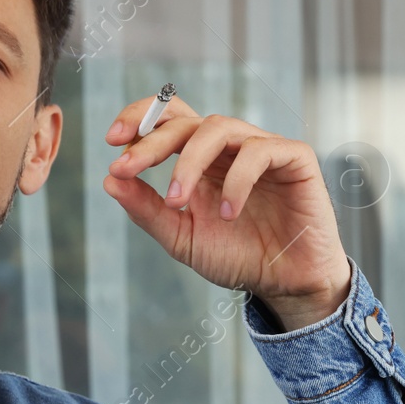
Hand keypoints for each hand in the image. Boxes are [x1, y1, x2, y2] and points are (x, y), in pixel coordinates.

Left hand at [103, 95, 351, 330]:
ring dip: (189, 162)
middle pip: (186, 121)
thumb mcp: (183, 239)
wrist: (286, 284)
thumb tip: (109, 180)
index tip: (112, 144)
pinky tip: (229, 212)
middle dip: (151, 142)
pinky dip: (237, 179)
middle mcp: (230, 148)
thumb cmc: (239, 258)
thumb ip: (147, 211)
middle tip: (127, 168)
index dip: (139, 119)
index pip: (169, 120)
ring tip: (177, 201)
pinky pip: (260, 151)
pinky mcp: (295, 159)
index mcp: (202, 160)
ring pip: (219, 127)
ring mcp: (263, 149)